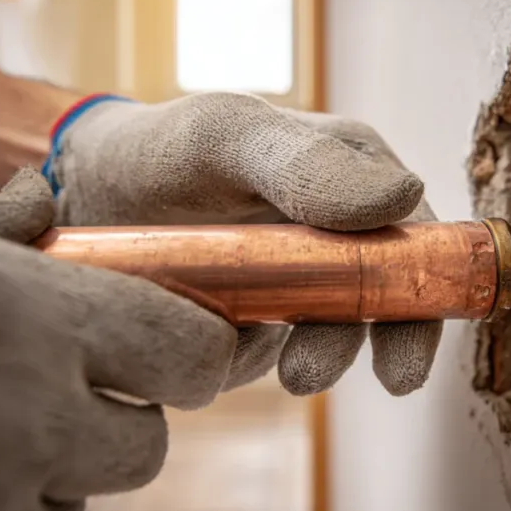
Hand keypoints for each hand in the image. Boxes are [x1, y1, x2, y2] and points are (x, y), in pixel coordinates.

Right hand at [0, 169, 238, 510]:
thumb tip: (43, 200)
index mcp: (19, 312)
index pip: (189, 350)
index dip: (194, 350)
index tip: (178, 346)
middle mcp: (15, 414)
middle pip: (146, 441)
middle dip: (119, 415)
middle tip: (63, 381)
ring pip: (81, 500)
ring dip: (56, 470)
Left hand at [50, 93, 442, 395]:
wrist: (85, 197)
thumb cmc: (161, 150)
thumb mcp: (225, 137)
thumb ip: (306, 163)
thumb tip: (405, 199)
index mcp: (354, 171)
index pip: (418, 236)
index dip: (425, 290)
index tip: (405, 346)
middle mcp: (340, 226)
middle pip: (390, 296)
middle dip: (371, 340)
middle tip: (332, 374)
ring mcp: (306, 278)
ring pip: (339, 333)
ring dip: (321, 357)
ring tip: (286, 370)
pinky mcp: (268, 318)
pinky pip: (284, 353)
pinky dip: (268, 363)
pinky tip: (228, 350)